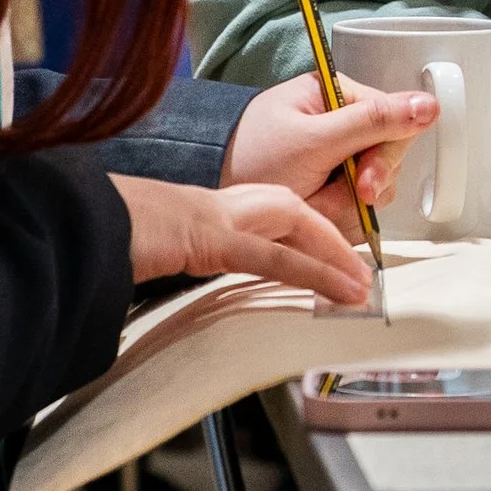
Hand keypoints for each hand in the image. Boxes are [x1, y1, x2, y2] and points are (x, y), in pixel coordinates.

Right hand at [113, 174, 374, 305]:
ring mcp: (244, 220)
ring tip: (362, 290)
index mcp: (254, 199)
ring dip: (338, 265)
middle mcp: (256, 202)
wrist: (124, 225)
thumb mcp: (215, 236)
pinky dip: (318, 275)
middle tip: (366, 280)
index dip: (333, 244)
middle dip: (344, 251)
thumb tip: (270, 261)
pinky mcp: (230, 243)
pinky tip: (342, 290)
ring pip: (307, 240)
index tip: (353, 268)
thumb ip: (244, 244)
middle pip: (314, 225)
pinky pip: (284, 262)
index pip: (306, 220)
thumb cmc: (160, 229)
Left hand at [222, 73, 437, 237]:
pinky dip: (337, 219)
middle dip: (357, 189)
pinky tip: (313, 216)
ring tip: (309, 206)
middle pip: (386, 159)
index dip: (383, 159)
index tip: (361, 185)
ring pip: (375, 189)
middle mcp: (344, 121)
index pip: (394, 122)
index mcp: (340, 94)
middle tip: (329, 201)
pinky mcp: (332, 186)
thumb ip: (372, 123)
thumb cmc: (251, 159)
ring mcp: (339, 156)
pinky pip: (357, 208)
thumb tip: (430, 105)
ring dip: (344, 208)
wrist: (213, 206)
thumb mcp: (314, 142)